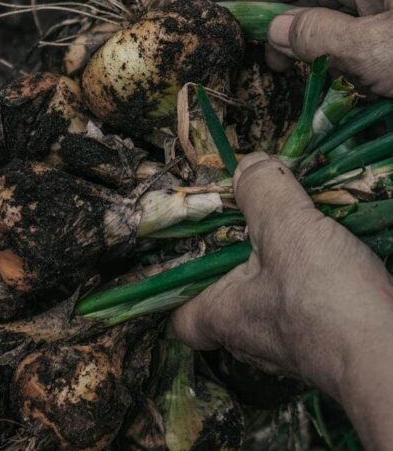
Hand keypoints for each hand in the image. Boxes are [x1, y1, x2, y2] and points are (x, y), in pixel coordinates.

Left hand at [169, 153, 392, 448]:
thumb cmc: (327, 302)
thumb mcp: (288, 231)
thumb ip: (263, 194)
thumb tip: (247, 165)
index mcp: (222, 316)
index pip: (180, 319)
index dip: (179, 292)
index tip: (191, 254)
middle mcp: (250, 339)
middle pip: (226, 302)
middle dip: (237, 266)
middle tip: (253, 226)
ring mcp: (291, 347)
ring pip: (271, 305)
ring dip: (282, 272)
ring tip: (299, 234)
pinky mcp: (329, 345)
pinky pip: (310, 311)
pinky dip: (317, 286)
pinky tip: (334, 259)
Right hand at [237, 0, 392, 96]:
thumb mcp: (372, 49)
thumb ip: (318, 36)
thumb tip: (275, 30)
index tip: (239, 10)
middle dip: (286, 22)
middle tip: (266, 55)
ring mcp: (389, 10)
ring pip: (337, 18)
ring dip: (312, 45)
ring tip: (292, 70)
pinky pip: (359, 40)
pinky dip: (340, 57)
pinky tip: (330, 76)